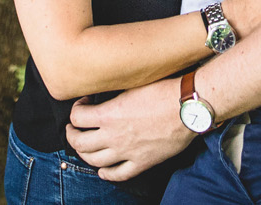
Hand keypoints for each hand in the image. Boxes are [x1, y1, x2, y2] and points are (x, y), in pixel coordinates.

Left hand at [65, 78, 195, 181]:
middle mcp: (113, 135)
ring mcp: (126, 152)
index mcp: (109, 114)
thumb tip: (101, 98)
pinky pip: (117, 174)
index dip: (75, 110)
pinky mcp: (141, 163)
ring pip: (93, 161)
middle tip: (75, 128)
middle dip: (72, 134)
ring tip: (86, 146)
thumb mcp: (131, 86)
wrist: (187, 107)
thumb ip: (112, 97)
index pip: (76, 117)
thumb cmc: (162, 91)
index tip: (82, 105)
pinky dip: (105, 174)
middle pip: (79, 142)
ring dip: (84, 154)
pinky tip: (103, 169)